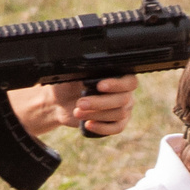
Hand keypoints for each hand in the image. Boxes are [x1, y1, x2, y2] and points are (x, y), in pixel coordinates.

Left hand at [12, 73, 138, 138]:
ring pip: (118, 114)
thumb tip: (83, 61)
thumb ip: (82, 67)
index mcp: (118, 76)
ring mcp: (122, 108)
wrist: (59, 102)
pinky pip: (116, 128)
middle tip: (80, 102)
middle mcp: (124, 92)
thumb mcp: (72, 72)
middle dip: (100, 102)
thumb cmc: (67, 84)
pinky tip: (89, 124)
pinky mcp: (115, 123)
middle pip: (123, 100)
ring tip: (78, 112)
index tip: (99, 86)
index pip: (129, 81)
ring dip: (97, 114)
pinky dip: (103, 128)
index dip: (116, 85)